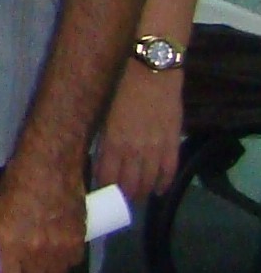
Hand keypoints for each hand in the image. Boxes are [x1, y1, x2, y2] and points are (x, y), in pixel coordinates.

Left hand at [0, 150, 90, 272]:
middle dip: (31, 272)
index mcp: (9, 242)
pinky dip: (68, 256)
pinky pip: (74, 261)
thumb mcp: (0, 208)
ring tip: (47, 250)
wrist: (51, 164)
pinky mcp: (79, 240)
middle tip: (29, 258)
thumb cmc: (19, 180)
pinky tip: (62, 243)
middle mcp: (34, 250)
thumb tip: (8, 252)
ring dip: (51, 265)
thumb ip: (5, 235)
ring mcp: (59, 246)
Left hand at [92, 63, 183, 206]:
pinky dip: (164, 183)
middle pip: (129, 183)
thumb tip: (100, 154)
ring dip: (142, 193)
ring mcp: (155, 148)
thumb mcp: (104, 112)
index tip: (100, 194)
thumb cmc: (121, 87)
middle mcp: (133, 150)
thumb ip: (104, 136)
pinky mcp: (173, 142)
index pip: (106, 175)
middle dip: (123, 195)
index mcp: (112, 141)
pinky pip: (169, 170)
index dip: (103, 188)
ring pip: (148, 181)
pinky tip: (159, 191)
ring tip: (136, 199)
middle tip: (118, 200)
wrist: (152, 72)